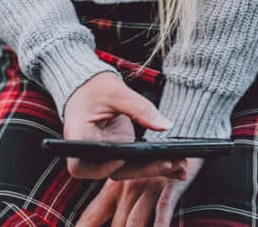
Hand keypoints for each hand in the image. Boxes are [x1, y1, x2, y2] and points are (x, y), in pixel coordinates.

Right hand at [63, 71, 179, 181]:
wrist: (88, 86)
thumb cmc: (95, 87)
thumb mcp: (117, 92)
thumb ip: (140, 109)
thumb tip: (165, 125)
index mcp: (78, 137)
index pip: (83, 166)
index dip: (102, 167)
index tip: (123, 159)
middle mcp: (88, 153)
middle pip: (112, 171)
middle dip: (143, 170)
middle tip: (169, 163)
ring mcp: (103, 155)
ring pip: (126, 171)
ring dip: (152, 170)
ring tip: (179, 165)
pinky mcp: (116, 152)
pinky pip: (133, 163)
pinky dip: (151, 164)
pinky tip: (173, 163)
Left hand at [75, 156, 205, 226]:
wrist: (183, 140)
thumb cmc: (157, 166)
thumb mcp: (133, 182)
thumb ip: (118, 206)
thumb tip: (116, 224)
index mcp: (115, 186)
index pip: (94, 216)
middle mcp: (129, 187)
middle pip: (117, 225)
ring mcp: (149, 186)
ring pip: (134, 221)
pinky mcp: (169, 186)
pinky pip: (162, 209)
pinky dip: (160, 224)